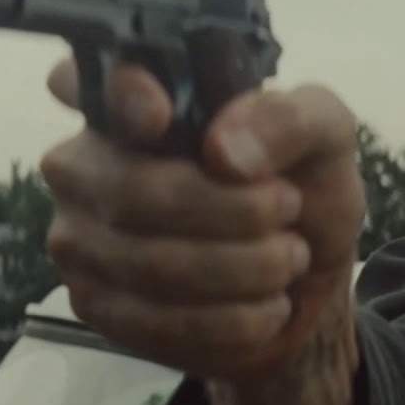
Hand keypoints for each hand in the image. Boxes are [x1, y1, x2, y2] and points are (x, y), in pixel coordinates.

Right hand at [39, 58, 365, 379]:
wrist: (305, 274)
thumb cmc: (301, 184)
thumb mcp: (324, 134)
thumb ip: (287, 120)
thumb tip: (225, 152)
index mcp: (135, 102)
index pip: (84, 81)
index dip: (118, 96)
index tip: (162, 117)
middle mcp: (86, 164)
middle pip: (136, 192)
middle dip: (237, 211)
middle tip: (288, 207)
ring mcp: (80, 239)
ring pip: (154, 265)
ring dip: (247, 268)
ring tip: (288, 257)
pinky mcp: (97, 307)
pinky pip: (161, 323)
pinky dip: (236, 319)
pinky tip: (267, 304)